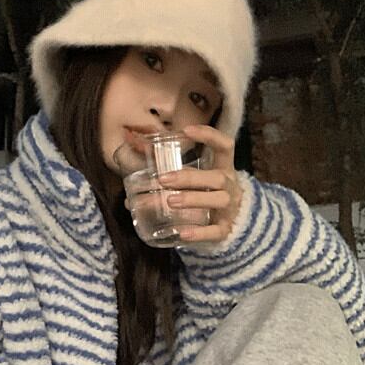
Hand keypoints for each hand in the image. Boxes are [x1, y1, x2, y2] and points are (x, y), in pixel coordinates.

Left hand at [156, 123, 242, 243]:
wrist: (233, 224)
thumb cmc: (206, 195)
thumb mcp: (197, 181)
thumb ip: (171, 176)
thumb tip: (131, 184)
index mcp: (223, 168)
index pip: (225, 145)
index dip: (209, 135)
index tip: (186, 131)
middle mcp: (230, 186)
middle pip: (216, 177)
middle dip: (189, 177)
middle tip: (162, 179)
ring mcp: (230, 209)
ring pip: (218, 200)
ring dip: (193, 199)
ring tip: (170, 201)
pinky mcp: (226, 230)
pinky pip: (216, 231)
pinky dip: (199, 233)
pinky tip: (182, 233)